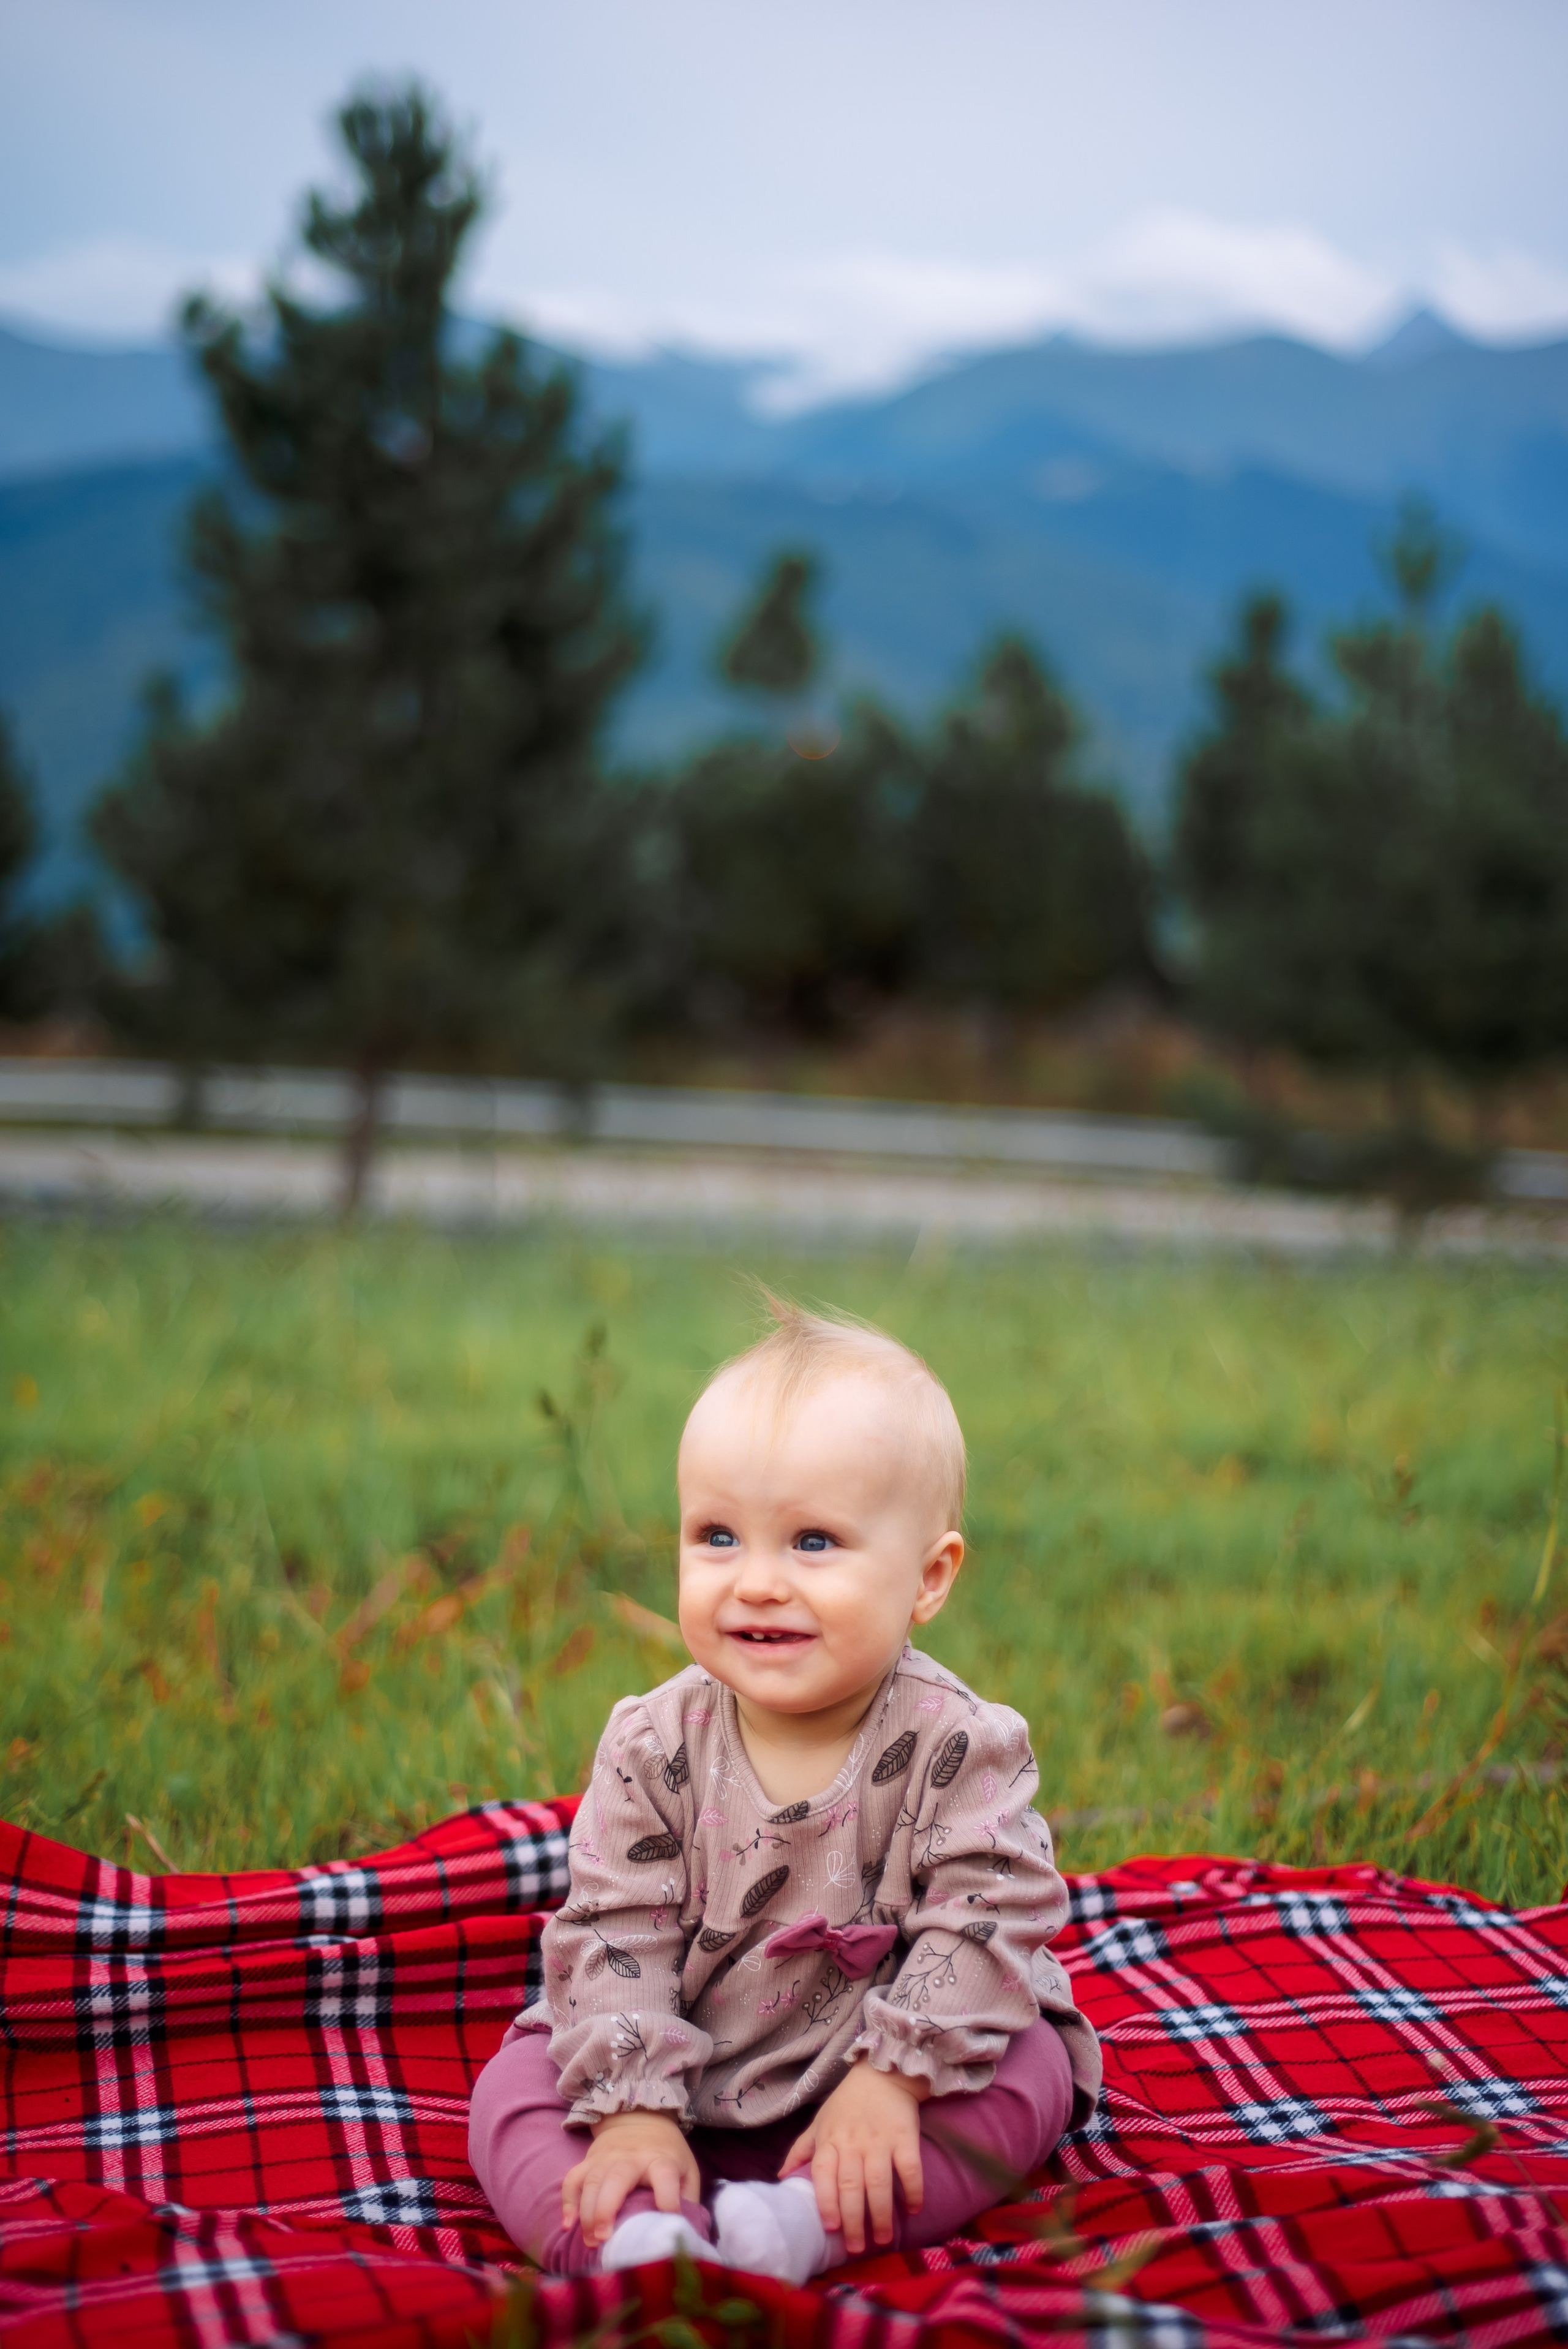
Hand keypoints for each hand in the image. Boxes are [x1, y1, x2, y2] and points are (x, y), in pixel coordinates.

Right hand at [562, 2110, 699, 2247]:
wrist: (640, 2118)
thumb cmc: (666, 2153)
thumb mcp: (686, 2170)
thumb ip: (687, 2199)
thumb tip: (684, 2232)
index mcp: (661, 2160)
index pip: (666, 2176)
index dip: (668, 2198)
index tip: (668, 2218)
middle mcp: (632, 2157)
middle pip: (617, 2178)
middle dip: (607, 2209)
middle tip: (604, 2238)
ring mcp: (607, 2157)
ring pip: (592, 2181)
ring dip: (587, 2212)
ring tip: (590, 2241)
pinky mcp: (589, 2160)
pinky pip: (573, 2179)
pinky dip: (568, 2202)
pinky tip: (568, 2225)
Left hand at [780, 2058, 927, 2254]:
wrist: (883, 2073)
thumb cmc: (846, 2103)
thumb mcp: (819, 2122)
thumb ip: (801, 2150)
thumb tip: (780, 2177)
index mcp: (830, 2141)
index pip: (824, 2175)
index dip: (826, 2202)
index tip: (831, 2229)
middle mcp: (853, 2143)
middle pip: (851, 2186)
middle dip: (854, 2221)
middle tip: (857, 2248)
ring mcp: (880, 2141)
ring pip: (879, 2183)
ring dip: (882, 2214)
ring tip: (883, 2238)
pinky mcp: (905, 2138)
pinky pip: (910, 2169)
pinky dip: (912, 2191)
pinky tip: (913, 2210)